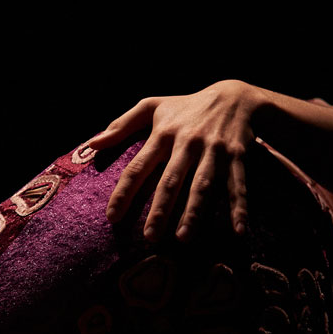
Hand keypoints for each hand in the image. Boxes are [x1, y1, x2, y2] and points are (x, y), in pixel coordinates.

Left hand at [88, 79, 265, 241]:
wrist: (234, 96)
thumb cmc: (185, 107)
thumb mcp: (152, 107)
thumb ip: (121, 125)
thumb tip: (92, 144)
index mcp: (163, 134)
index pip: (138, 167)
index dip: (124, 192)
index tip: (112, 217)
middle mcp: (187, 143)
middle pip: (170, 180)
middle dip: (159, 209)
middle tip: (149, 237)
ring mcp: (213, 150)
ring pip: (202, 185)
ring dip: (193, 212)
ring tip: (183, 238)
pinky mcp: (237, 156)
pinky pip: (238, 184)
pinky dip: (240, 207)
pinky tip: (239, 230)